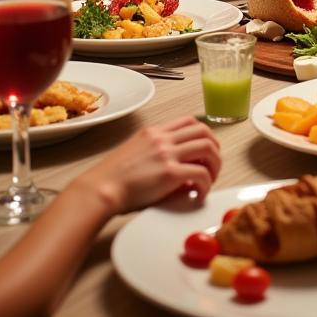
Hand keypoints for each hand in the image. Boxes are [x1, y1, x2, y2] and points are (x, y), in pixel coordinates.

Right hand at [78, 117, 221, 215]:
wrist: (101, 189)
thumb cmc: (113, 179)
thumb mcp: (136, 153)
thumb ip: (159, 153)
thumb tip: (181, 168)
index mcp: (154, 132)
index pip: (189, 121)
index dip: (204, 134)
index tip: (206, 149)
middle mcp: (163, 138)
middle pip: (204, 131)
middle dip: (215, 148)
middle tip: (213, 165)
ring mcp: (167, 154)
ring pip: (207, 148)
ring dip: (215, 164)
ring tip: (210, 180)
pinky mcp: (170, 173)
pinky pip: (201, 174)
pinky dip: (206, 184)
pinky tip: (200, 194)